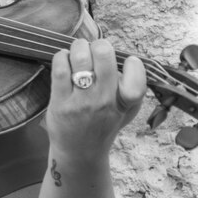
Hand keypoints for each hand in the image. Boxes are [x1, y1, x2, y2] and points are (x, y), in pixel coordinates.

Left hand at [45, 38, 146, 161]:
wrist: (80, 153)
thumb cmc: (103, 125)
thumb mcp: (127, 111)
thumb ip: (132, 87)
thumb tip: (127, 58)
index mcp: (125, 102)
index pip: (137, 74)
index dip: (133, 63)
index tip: (126, 62)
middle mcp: (104, 101)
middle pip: (103, 55)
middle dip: (98, 44)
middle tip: (93, 49)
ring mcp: (82, 102)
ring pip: (79, 57)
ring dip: (78, 47)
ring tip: (77, 52)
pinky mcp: (61, 103)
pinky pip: (60, 68)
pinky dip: (61, 56)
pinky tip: (64, 59)